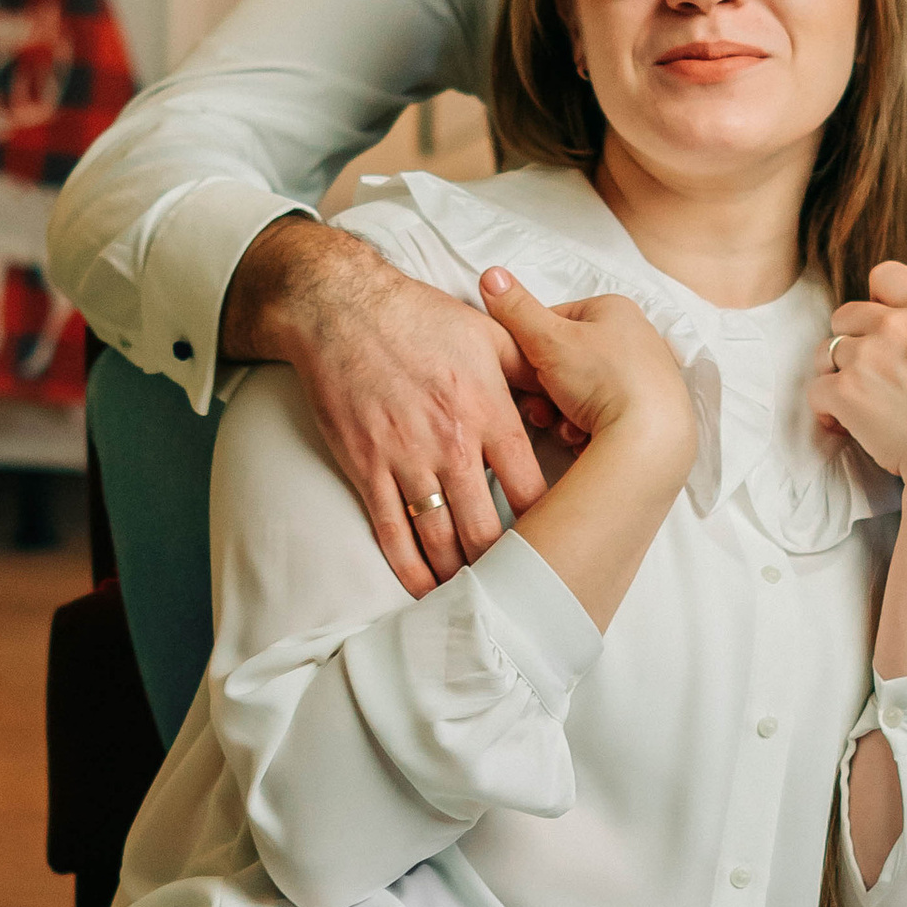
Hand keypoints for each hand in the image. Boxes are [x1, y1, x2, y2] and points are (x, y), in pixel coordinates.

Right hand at [223, 216, 548, 597]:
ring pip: (440, 538)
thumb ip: (531, 373)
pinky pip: (390, 531)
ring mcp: (405, 460)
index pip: (530, 486)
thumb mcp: (489, 336)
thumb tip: (564, 400)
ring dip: (459, 574)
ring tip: (479, 597)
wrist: (342, 310)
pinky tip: (425, 589)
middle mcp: (451, 444)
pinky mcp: (366, 468)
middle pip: (486, 527)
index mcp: (488, 412)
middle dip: (504, 563)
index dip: (550, 522)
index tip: (560, 543)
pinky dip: (408, 567)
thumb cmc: (421, 318)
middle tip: (520, 585)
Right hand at [477, 269, 697, 481]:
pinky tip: (585, 436)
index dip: (530, 345)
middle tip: (541, 404)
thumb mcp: (548, 338)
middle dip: (545, 388)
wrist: (649, 440)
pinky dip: (587, 426)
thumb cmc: (604, 380)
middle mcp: (634, 339)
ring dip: (562, 411)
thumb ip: (516, 309)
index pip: (555, 319)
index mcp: (615, 310)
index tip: (523, 367)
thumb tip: (493, 277)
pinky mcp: (647, 412)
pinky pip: (603, 415)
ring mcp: (643, 377)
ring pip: (581, 392)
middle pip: (567, 360)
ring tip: (566, 423)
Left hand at [812, 262, 906, 499]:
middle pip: (846, 315)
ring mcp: (867, 355)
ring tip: (855, 405)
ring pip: (826, 352)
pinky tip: (846, 428)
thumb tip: (892, 329)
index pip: (886, 276)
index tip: (884, 331)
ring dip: (836, 377)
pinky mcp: (844, 390)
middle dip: (851, 343)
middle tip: (866, 376)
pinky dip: (826, 412)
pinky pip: (816, 391)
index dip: (878, 302)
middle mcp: (896, 324)